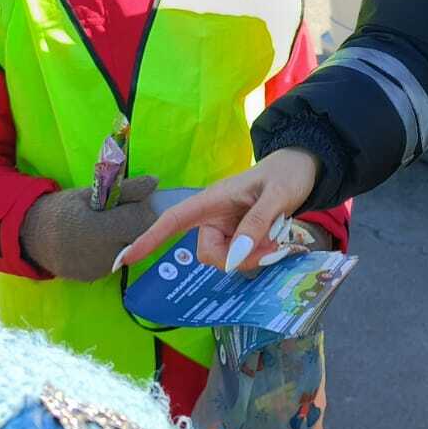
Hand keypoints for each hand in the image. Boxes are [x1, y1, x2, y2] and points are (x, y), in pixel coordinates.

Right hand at [20, 175, 159, 282]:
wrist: (31, 237)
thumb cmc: (62, 209)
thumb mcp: (90, 193)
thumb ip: (125, 190)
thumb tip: (155, 182)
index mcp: (99, 229)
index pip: (142, 221)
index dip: (141, 209)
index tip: (131, 202)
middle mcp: (102, 255)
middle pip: (140, 239)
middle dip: (137, 225)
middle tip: (120, 214)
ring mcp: (99, 270)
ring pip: (131, 252)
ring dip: (127, 238)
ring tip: (107, 227)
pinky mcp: (95, 278)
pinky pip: (116, 262)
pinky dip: (114, 250)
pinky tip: (99, 241)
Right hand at [115, 149, 320, 274]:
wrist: (304, 168)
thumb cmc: (286, 174)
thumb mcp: (277, 196)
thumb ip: (257, 224)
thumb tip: (235, 257)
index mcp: (212, 199)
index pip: (172, 220)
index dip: (148, 239)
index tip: (123, 260)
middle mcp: (214, 215)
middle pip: (208, 253)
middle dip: (236, 259)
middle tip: (270, 248)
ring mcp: (227, 227)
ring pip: (227, 259)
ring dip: (251, 258)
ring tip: (277, 241)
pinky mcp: (241, 235)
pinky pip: (240, 256)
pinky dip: (257, 256)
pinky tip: (275, 243)